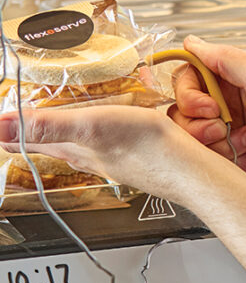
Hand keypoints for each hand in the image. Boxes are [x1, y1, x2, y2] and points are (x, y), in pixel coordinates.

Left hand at [0, 105, 210, 204]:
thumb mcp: (91, 126)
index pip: (25, 142)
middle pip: (49, 142)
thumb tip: (0, 127)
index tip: (1, 119)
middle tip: (19, 115)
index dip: (8, 130)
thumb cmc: (148, 149)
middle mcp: (88, 156)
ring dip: (63, 127)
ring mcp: (110, 157)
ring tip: (55, 114)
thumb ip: (47, 125)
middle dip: (32, 127)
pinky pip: (105, 138)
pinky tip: (108, 121)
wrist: (190, 168)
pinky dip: (97, 126)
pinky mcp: (132, 154)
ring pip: (77, 141)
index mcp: (72, 149)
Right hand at [169, 36, 245, 202]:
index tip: (208, 105)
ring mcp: (230, 130)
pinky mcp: (231, 156)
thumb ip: (225, 58)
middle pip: (184, 108)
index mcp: (237, 78)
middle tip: (222, 125)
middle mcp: (230, 102)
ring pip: (193, 135)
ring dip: (216, 141)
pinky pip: (207, 157)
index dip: (190, 92)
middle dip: (199, 121)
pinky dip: (227, 157)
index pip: (190, 76)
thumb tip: (192, 42)